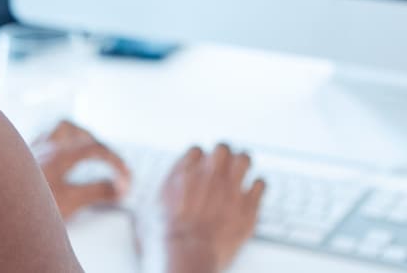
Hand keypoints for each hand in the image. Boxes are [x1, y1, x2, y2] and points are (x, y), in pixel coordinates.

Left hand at [31, 120, 130, 220]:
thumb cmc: (26, 207)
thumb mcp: (69, 202)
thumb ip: (97, 191)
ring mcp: (31, 148)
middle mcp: (45, 144)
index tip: (125, 181)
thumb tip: (119, 187)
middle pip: (81, 133)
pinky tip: (59, 153)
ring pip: (60, 127)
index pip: (97, 148)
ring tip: (89, 148)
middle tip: (112, 165)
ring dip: (78, 134)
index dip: (116, 162)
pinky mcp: (20, 155)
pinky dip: (60, 141)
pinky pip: (44, 136)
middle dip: (102, 147)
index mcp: (59, 153)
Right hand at [136, 144, 265, 272]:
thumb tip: (146, 206)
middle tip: (222, 170)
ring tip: (240, 175)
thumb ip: (154, 202)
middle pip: (222, 148)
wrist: (189, 259)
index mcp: (184, 173)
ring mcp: (231, 188)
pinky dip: (257, 188)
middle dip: (223, 157)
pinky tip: (251, 195)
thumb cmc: (165, 242)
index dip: (198, 162)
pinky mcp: (248, 206)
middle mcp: (208, 174)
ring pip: (244, 158)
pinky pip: (261, 184)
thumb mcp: (146, 216)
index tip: (198, 172)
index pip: (196, 151)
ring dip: (242, 165)